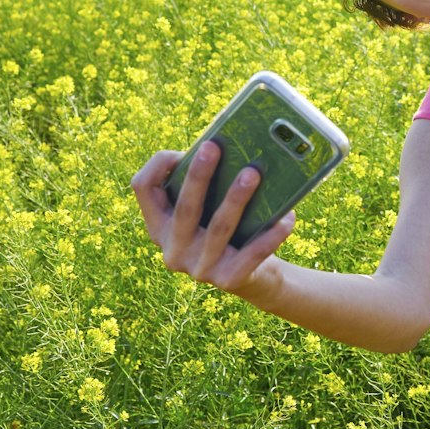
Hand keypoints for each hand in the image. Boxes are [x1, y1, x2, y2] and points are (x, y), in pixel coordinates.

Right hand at [128, 144, 296, 293]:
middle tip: (214, 147)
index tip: (182, 149)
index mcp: (160, 226)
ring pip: (219, 227)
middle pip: (185, 207)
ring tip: (252, 174)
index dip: (158, 165)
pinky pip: (252, 253)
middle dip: (199, 175)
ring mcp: (199, 269)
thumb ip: (206, 186)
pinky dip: (270, 235)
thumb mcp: (207, 210)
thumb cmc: (229, 230)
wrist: (253, 278)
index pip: (143, 188)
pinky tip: (286, 217)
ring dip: (236, 198)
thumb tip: (230, 148)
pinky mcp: (228, 280)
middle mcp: (173, 250)